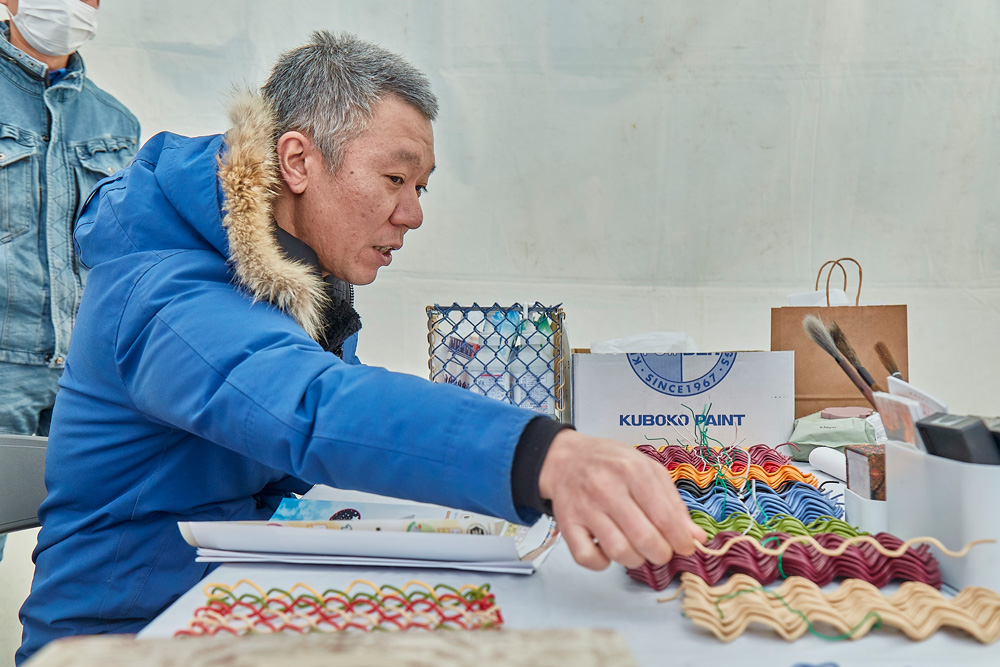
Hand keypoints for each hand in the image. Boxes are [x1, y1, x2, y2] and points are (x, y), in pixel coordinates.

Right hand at [538, 430, 706, 569]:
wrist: (566, 459)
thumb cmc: (610, 464)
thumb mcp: (648, 470)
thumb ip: (673, 503)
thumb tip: (696, 537)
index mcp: (632, 471)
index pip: (665, 518)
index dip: (680, 540)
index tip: (685, 547)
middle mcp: (606, 488)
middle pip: (645, 539)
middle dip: (661, 554)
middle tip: (661, 550)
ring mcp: (584, 507)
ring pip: (619, 552)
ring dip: (635, 559)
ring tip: (636, 548)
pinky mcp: (567, 524)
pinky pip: (588, 558)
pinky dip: (602, 563)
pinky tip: (607, 551)